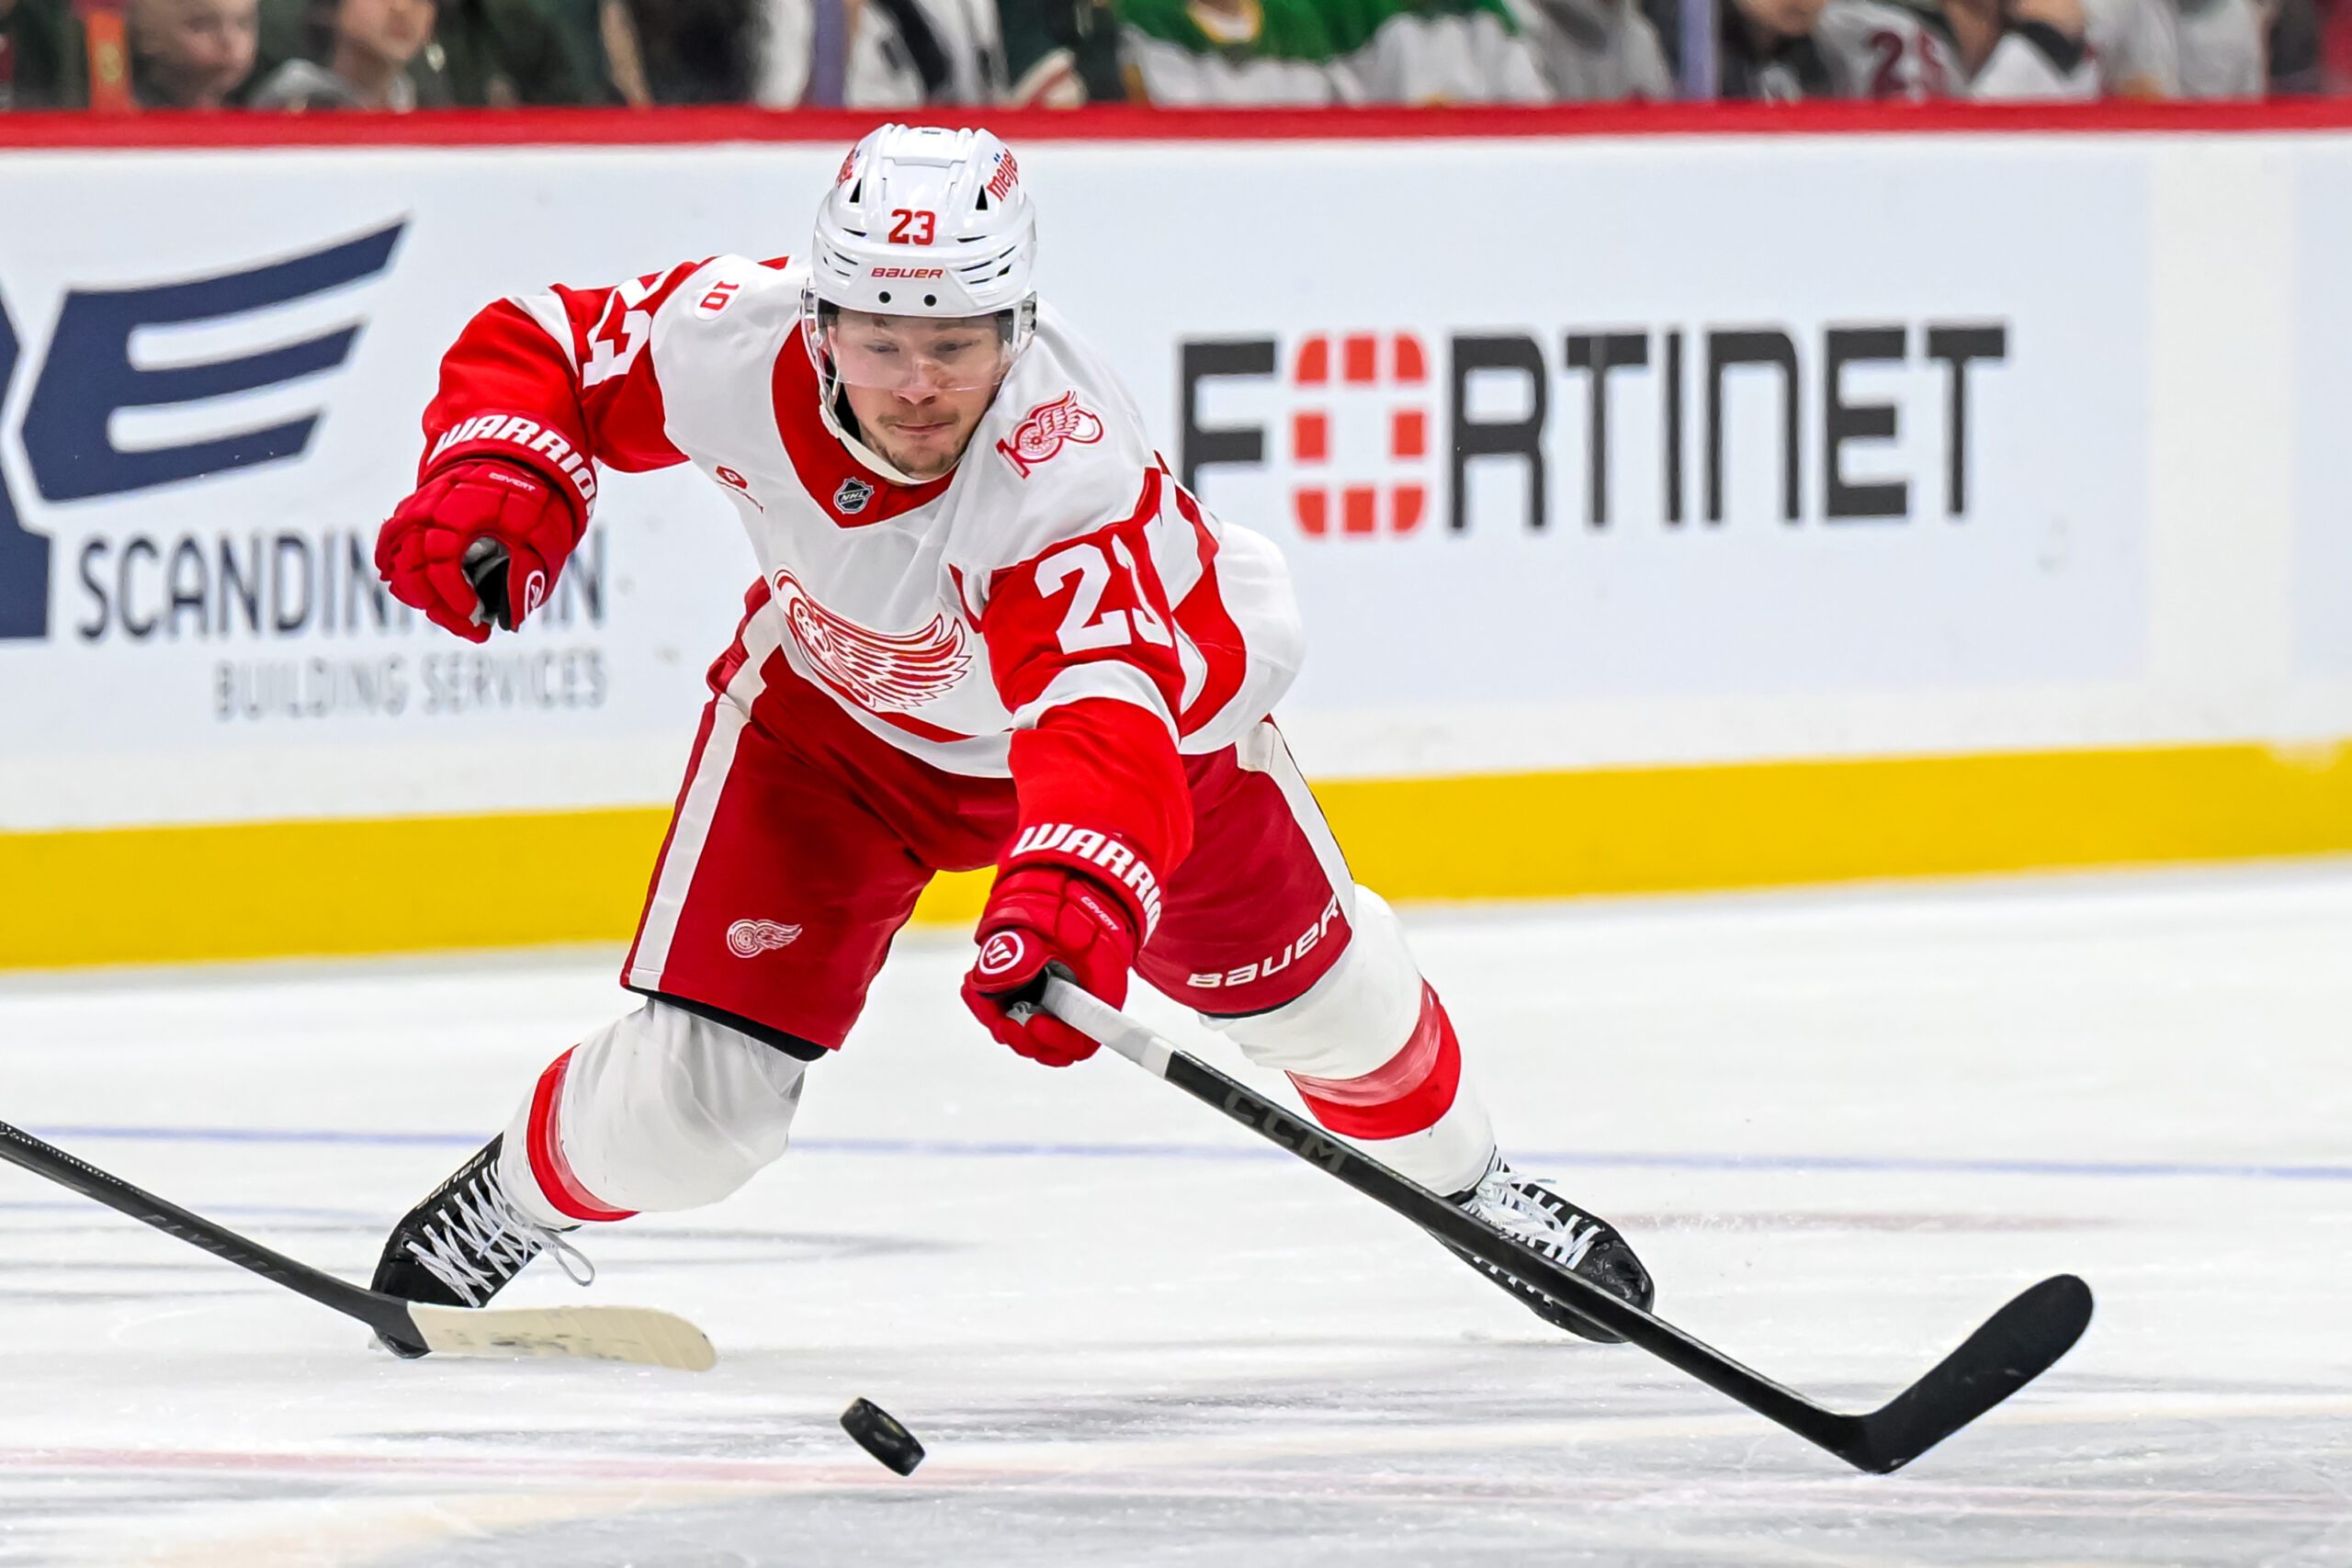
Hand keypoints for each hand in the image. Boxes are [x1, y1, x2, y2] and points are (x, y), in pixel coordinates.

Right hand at [375, 459, 580, 643]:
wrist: (519, 457)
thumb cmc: (534, 495)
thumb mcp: (545, 532)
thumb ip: (528, 573)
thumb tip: (511, 618)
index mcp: (461, 510)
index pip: (441, 564)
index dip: (455, 597)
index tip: (477, 616)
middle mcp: (429, 508)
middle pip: (411, 569)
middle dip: (438, 606)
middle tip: (471, 625)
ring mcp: (416, 508)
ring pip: (396, 560)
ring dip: (419, 595)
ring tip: (454, 614)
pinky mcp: (413, 511)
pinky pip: (391, 544)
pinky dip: (398, 570)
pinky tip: (418, 594)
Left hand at [960, 865, 1137, 1066]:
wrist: (1077, 886)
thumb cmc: (1080, 907)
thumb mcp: (1061, 925)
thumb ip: (1028, 955)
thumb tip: (993, 982)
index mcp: (1096, 997)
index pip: (1080, 1042)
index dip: (1057, 1041)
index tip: (1035, 1023)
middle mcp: (1075, 1007)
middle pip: (1046, 1043)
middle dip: (1017, 1033)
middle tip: (997, 1017)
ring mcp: (1051, 1001)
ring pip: (1022, 1027)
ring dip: (996, 1017)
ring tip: (975, 991)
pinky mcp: (1030, 993)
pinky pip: (1009, 1011)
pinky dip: (989, 1003)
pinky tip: (972, 985)